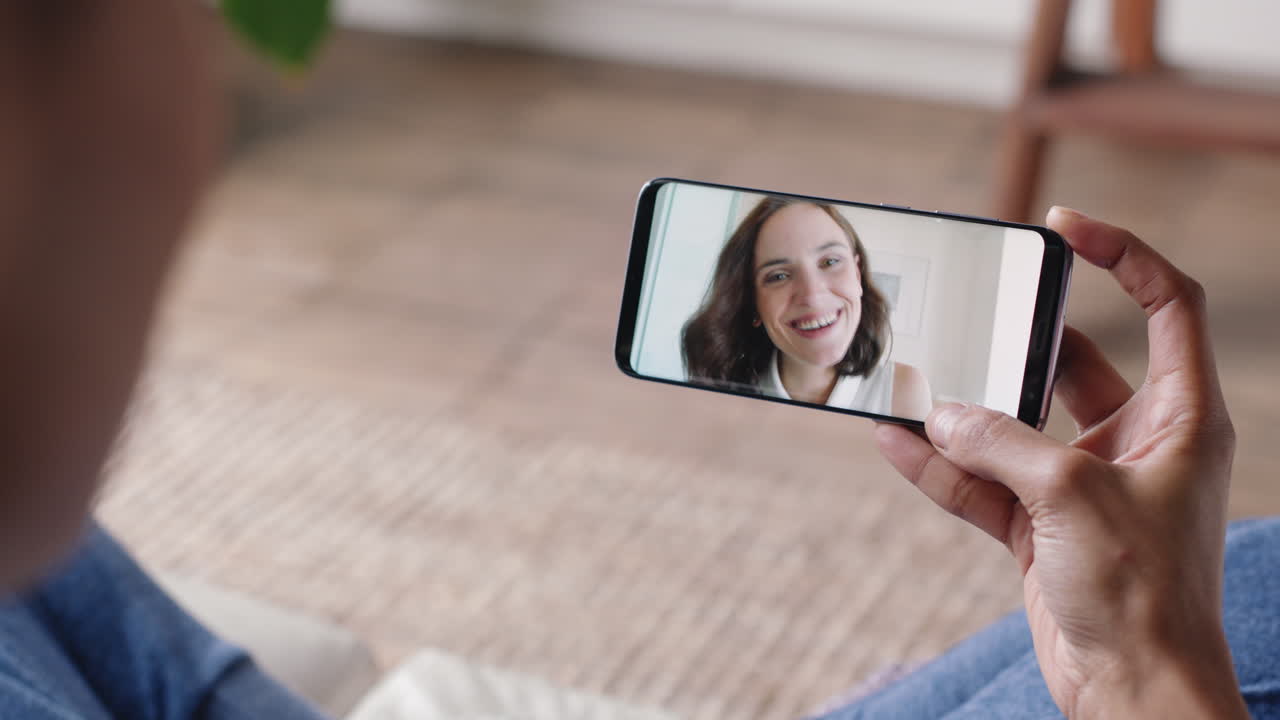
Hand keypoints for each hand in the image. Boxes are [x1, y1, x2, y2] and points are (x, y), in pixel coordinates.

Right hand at [875, 207, 1246, 717]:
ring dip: (962, 412)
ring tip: (909, 382)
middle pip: (1073, 361)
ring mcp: (1082, 484)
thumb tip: (938, 416)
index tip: (1064, 228)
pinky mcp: (1041, 526)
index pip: (1166, 304)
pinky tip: (892, 442)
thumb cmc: (1144, 593)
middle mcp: (1134, 440)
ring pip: (1014, 426)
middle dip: (1016, 344)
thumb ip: (1000, 444)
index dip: (1124, 254)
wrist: (1133, 692)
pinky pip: (981, 481)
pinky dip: (940, 466)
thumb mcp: (1072, 496)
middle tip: (968, 313)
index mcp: (1180, 415)